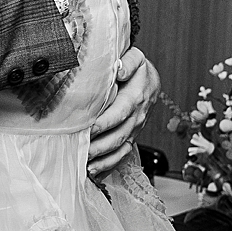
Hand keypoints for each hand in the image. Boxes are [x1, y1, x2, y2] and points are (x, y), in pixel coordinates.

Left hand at [88, 47, 157, 176]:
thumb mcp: (135, 58)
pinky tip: (94, 172)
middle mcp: (137, 117)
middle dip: (100, 145)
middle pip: (119, 135)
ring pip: (121, 148)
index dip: (105, 122)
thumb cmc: (137, 69)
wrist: (150, 80)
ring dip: (104, 159)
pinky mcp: (131, 137)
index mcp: (136, 97)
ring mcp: (135, 130)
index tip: (90, 128)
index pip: (120, 112)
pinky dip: (109, 165)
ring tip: (86, 166)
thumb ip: (128, 61)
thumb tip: (119, 69)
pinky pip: (122, 155)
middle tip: (82, 150)